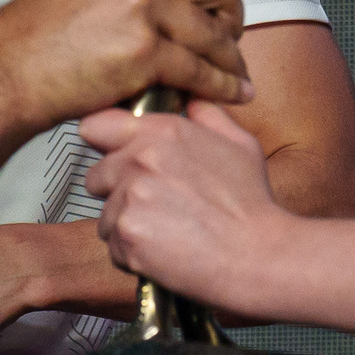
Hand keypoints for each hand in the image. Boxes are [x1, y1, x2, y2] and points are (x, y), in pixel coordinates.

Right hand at [0, 0, 252, 190]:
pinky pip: (202, 69)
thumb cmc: (41, 29)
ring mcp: (141, 6)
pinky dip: (222, 86)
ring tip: (232, 69)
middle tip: (226, 30)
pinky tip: (231, 92)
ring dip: (230, 55)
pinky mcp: (143, 52)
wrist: (9, 71)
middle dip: (232, 12)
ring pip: (216, 30)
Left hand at [84, 100, 289, 315]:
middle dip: (116, 191)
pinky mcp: (127, 235)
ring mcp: (130, 197)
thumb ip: (207, 115)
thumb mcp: (240, 144)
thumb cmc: (252, 204)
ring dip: (126, 225)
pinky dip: (132, 254)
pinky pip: (113, 247)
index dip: (104, 144)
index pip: (96, 125)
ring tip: (165, 232)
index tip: (115, 157)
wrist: (257, 255)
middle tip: (153, 206)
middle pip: (96, 176)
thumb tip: (191, 100)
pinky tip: (164, 252)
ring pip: (104, 215)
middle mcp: (140, 159)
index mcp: (162, 132)